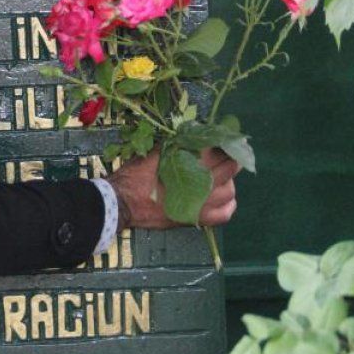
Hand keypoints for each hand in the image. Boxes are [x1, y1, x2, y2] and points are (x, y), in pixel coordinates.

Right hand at [108, 147, 239, 229]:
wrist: (123, 203)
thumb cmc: (137, 174)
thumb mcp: (156, 152)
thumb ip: (178, 144)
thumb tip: (196, 135)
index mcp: (191, 162)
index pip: (219, 148)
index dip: (224, 141)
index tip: (225, 136)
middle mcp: (202, 183)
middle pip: (230, 167)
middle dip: (231, 158)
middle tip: (226, 154)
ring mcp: (202, 203)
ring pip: (230, 190)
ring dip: (229, 181)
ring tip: (222, 176)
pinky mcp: (197, 218)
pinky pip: (224, 214)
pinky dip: (228, 205)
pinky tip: (224, 198)